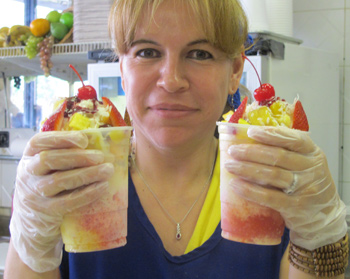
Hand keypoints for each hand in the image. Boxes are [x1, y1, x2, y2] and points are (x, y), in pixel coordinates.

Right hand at [10, 131, 113, 271]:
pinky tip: (103, 186)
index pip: (39, 142)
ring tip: (107, 170)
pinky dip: (88, 193)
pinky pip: (68, 201)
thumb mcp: (47, 166)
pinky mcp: (47, 211)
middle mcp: (28, 173)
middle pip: (49, 159)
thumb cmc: (47, 183)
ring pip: (59, 180)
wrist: (32, 218)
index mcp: (29, 156)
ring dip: (87, 174)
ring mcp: (35, 193)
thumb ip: (64, 153)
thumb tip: (97, 141)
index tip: (84, 140)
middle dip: (78, 156)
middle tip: (100, 157)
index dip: (62, 138)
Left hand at [224, 126, 346, 250]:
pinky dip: (250, 191)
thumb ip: (286, 152)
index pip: (293, 139)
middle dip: (251, 152)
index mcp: (313, 153)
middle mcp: (311, 169)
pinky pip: (269, 197)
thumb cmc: (307, 183)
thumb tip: (249, 140)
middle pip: (278, 156)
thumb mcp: (305, 164)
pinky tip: (236, 185)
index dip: (271, 134)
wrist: (325, 216)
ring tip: (230, 165)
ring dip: (247, 169)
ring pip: (272, 175)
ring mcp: (305, 188)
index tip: (250, 131)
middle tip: (232, 151)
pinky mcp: (295, 207)